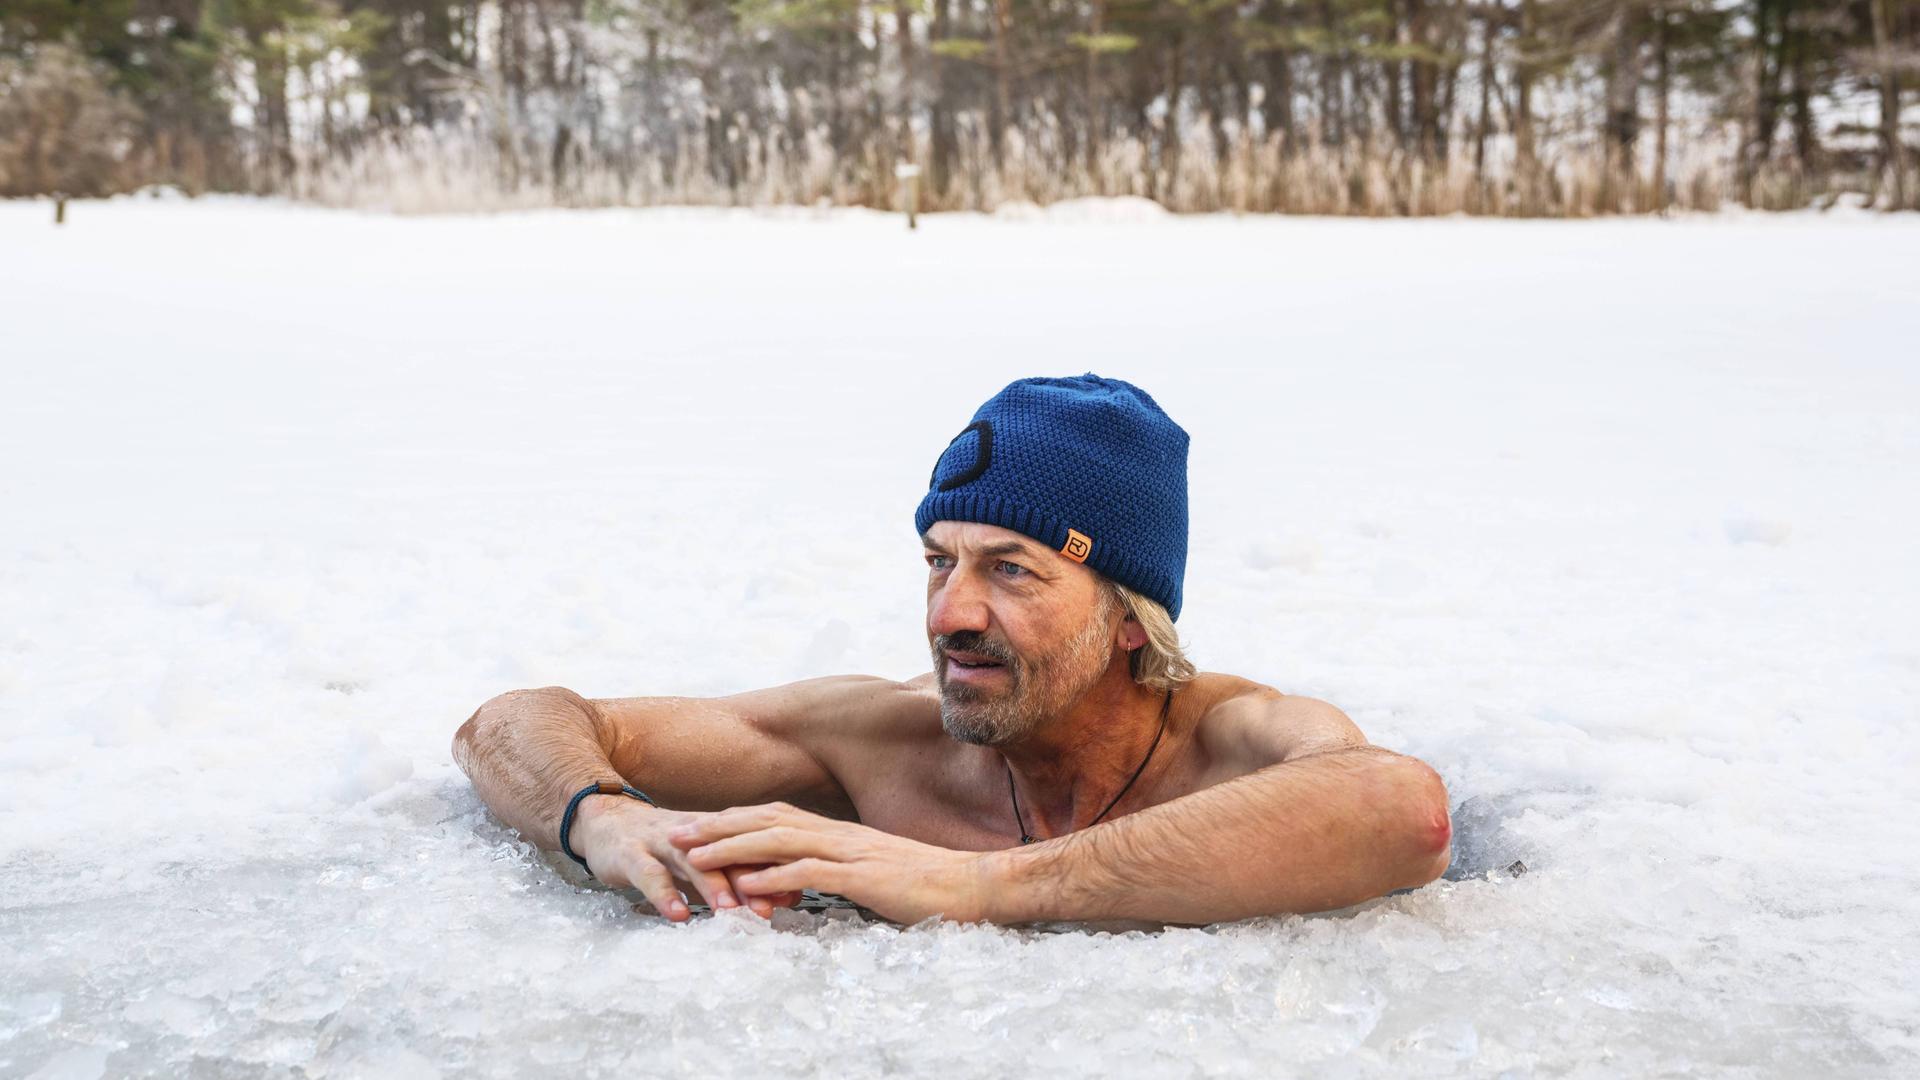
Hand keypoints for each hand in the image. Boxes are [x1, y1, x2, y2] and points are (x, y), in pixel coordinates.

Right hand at [570, 796, 802, 921]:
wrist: (607, 822)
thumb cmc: (664, 848)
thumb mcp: (705, 862)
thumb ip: (741, 878)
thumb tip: (789, 895)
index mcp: (717, 834)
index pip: (753, 848)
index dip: (777, 866)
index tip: (803, 889)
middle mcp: (694, 836)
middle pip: (728, 854)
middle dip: (752, 879)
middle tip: (775, 905)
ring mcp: (662, 843)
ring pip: (693, 861)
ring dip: (713, 885)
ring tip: (731, 909)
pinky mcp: (630, 854)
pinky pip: (649, 875)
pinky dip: (664, 895)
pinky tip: (678, 915)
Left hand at [668, 802, 996, 924]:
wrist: (975, 885)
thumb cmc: (927, 885)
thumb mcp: (873, 873)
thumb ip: (839, 871)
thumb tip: (802, 881)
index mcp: (841, 832)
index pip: (777, 816)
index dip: (733, 819)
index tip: (695, 825)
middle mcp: (841, 834)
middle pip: (768, 820)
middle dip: (718, 826)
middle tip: (674, 832)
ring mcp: (853, 852)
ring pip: (782, 840)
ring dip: (734, 847)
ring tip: (694, 856)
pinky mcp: (867, 876)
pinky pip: (814, 872)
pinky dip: (777, 875)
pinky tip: (748, 882)